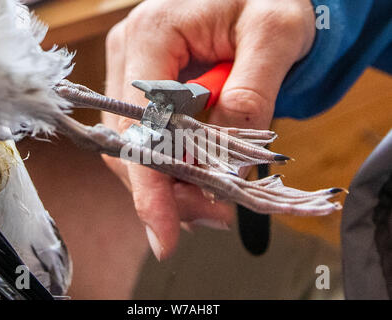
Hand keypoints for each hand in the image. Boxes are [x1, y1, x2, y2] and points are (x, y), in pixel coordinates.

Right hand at [103, 0, 315, 259]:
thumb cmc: (270, 0)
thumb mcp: (274, 35)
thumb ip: (250, 95)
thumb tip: (226, 163)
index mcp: (152, 34)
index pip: (139, 124)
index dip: (149, 183)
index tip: (163, 231)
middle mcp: (131, 54)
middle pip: (131, 144)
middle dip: (166, 190)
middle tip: (213, 216)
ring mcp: (134, 70)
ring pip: (137, 146)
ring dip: (171, 183)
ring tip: (212, 203)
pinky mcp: (148, 86)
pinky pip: (150, 137)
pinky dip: (174, 165)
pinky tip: (199, 179)